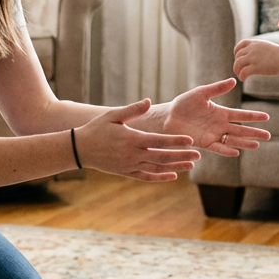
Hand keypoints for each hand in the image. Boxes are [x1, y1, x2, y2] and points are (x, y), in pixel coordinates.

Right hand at [74, 99, 201, 180]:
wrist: (80, 149)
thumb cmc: (96, 129)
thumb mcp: (112, 115)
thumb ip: (132, 109)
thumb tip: (148, 101)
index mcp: (131, 138)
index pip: (158, 140)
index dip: (175, 141)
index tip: (190, 140)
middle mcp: (132, 154)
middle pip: (162, 156)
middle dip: (181, 155)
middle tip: (199, 154)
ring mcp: (129, 165)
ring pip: (157, 168)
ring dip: (175, 167)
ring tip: (191, 165)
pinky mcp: (126, 173)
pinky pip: (146, 177)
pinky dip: (160, 177)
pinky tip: (173, 176)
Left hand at [153, 78, 269, 156]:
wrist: (169, 116)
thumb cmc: (184, 103)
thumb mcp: (201, 93)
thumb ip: (217, 88)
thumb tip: (234, 81)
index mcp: (221, 112)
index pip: (241, 115)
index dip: (253, 116)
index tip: (266, 117)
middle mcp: (220, 125)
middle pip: (241, 129)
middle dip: (254, 132)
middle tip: (268, 136)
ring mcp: (213, 135)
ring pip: (232, 140)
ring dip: (244, 142)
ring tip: (256, 145)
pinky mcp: (204, 143)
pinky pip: (218, 147)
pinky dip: (226, 150)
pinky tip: (236, 151)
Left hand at [233, 38, 278, 80]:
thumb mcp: (267, 47)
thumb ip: (258, 49)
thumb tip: (253, 54)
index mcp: (255, 43)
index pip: (241, 45)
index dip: (237, 52)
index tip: (237, 58)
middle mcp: (252, 49)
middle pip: (238, 55)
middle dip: (237, 63)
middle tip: (239, 70)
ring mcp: (253, 58)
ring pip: (238, 63)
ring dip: (237, 70)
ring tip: (239, 75)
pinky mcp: (255, 67)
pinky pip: (243, 72)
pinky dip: (241, 76)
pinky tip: (243, 79)